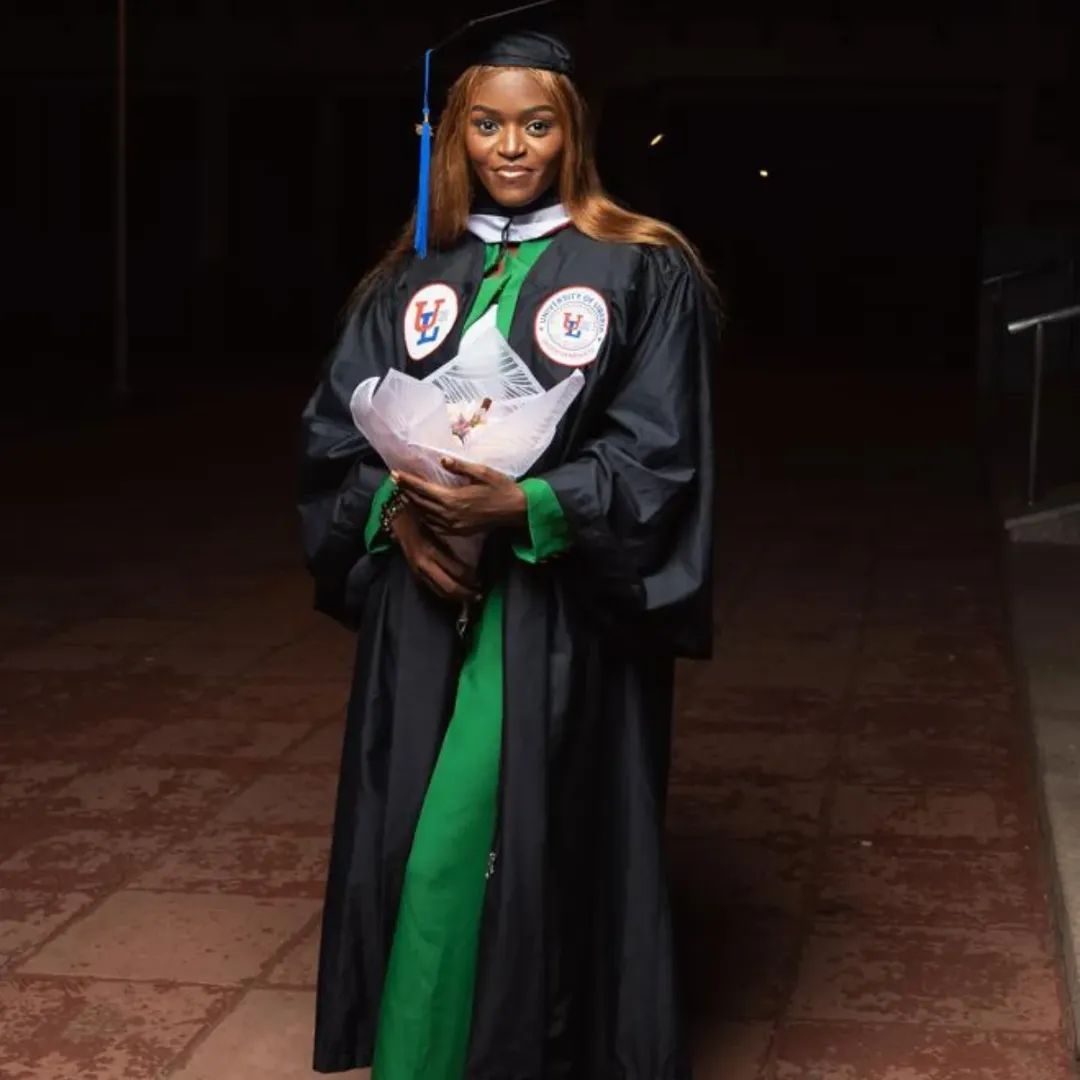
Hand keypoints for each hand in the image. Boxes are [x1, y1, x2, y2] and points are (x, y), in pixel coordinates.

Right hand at [390, 502, 479, 603]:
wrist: (398, 520)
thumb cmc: (422, 519)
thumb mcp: (439, 530)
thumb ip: (452, 547)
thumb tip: (472, 560)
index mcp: (431, 552)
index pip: (456, 571)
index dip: (471, 578)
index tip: (482, 580)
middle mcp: (424, 565)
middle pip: (448, 587)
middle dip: (465, 594)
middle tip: (479, 596)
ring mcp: (418, 572)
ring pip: (440, 592)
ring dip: (456, 597)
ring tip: (470, 599)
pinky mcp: (415, 575)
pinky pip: (433, 589)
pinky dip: (445, 594)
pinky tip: (454, 595)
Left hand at [392, 457, 526, 535]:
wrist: (516, 510)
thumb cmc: (501, 488)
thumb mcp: (482, 472)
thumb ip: (460, 467)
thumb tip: (442, 461)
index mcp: (453, 498)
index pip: (423, 489)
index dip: (407, 481)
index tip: (394, 474)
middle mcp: (450, 514)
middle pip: (420, 503)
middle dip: (406, 491)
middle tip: (395, 481)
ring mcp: (453, 525)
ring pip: (425, 515)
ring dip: (413, 504)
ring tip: (403, 494)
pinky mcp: (458, 531)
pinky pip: (435, 525)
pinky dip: (424, 516)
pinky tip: (421, 510)